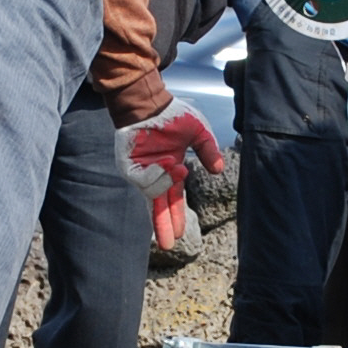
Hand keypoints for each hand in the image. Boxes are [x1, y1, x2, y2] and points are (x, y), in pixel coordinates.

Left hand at [121, 104, 222, 252]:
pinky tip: (165, 161)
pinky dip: (156, 175)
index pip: (174, 199)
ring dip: (168, 184)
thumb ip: (209, 151)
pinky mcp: (129, 166)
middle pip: (159, 206)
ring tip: (177, 166)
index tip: (180, 236)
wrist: (149, 102)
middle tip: (168, 245)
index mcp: (172, 170)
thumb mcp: (199, 132)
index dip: (176, 217)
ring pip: (153, 193)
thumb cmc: (172, 114)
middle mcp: (156, 174)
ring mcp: (141, 171)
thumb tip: (218, 171)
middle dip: (163, 225)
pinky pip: (143, 181)